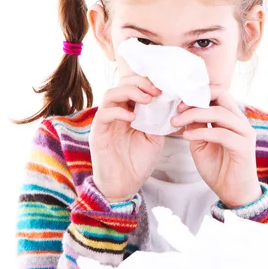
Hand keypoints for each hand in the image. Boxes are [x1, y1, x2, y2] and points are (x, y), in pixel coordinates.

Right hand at [89, 74, 164, 202]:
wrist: (125, 186)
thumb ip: (158, 119)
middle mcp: (115, 112)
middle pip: (121, 83)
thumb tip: (169, 101)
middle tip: (156, 92)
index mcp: (128, 111)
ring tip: (146, 100)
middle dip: (140, 83)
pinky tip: (133, 118)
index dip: (147, 82)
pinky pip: (104, 114)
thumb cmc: (138, 162)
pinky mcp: (97, 133)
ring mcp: (105, 121)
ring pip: (110, 94)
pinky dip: (118, 112)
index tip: (163, 89)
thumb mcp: (154, 137)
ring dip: (130, 92)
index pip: (133, 85)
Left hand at [169, 85, 261, 207]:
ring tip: (176, 122)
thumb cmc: (218, 169)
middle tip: (177, 108)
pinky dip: (201, 132)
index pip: (218, 93)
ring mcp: (244, 133)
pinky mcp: (244, 147)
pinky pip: (221, 133)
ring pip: (219, 112)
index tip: (179, 103)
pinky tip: (186, 137)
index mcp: (231, 118)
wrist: (233, 194)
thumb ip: (196, 127)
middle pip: (222, 95)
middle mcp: (240, 122)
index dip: (198, 93)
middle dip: (196, 99)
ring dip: (194, 115)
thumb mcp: (200, 145)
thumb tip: (184, 110)